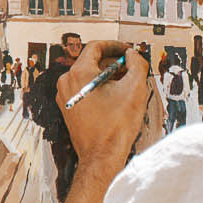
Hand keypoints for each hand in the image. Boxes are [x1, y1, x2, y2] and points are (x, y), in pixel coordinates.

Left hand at [56, 43, 149, 171]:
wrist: (101, 156)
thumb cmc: (115, 127)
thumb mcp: (135, 89)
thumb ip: (137, 64)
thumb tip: (134, 55)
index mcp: (79, 74)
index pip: (96, 47)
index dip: (115, 46)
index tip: (127, 51)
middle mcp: (67, 82)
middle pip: (91, 61)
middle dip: (113, 62)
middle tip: (130, 67)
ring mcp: (65, 96)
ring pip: (87, 75)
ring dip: (107, 75)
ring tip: (125, 84)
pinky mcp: (68, 108)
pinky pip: (83, 89)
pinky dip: (98, 87)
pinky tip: (114, 97)